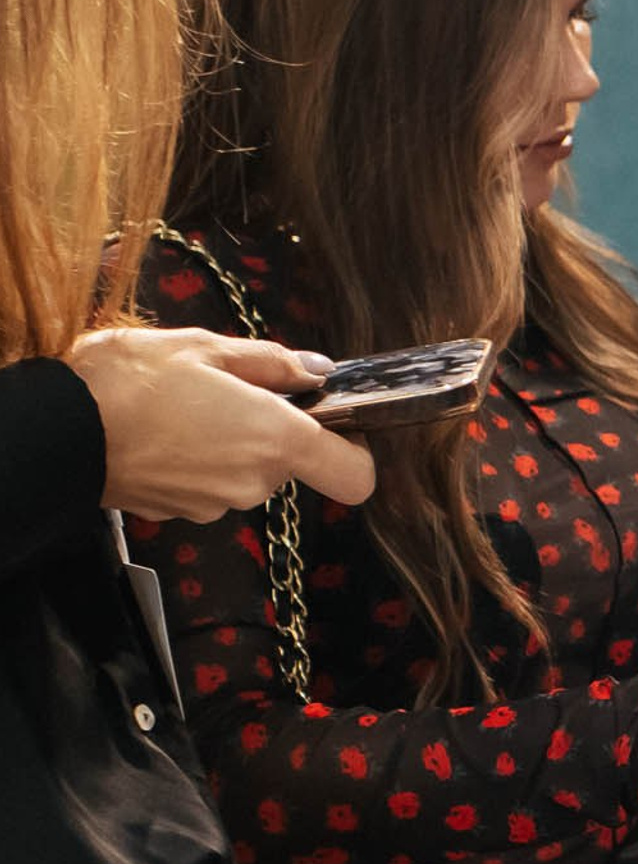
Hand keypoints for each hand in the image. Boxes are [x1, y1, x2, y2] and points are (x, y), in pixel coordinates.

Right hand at [69, 326, 376, 517]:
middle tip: (227, 392)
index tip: (333, 422)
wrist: (57, 430)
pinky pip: (209, 485)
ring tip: (185, 409)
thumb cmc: (128, 381)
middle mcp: (255, 482)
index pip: (354, 475)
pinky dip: (198, 461)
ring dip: (229, 443)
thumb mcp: (203, 348)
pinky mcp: (181, 514)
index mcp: (276, 440)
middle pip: (290, 465)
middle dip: (270, 431)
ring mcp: (217, 504)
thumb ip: (271, 363)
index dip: (353, 450)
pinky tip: (164, 433)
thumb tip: (316, 371)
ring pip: (247, 473)